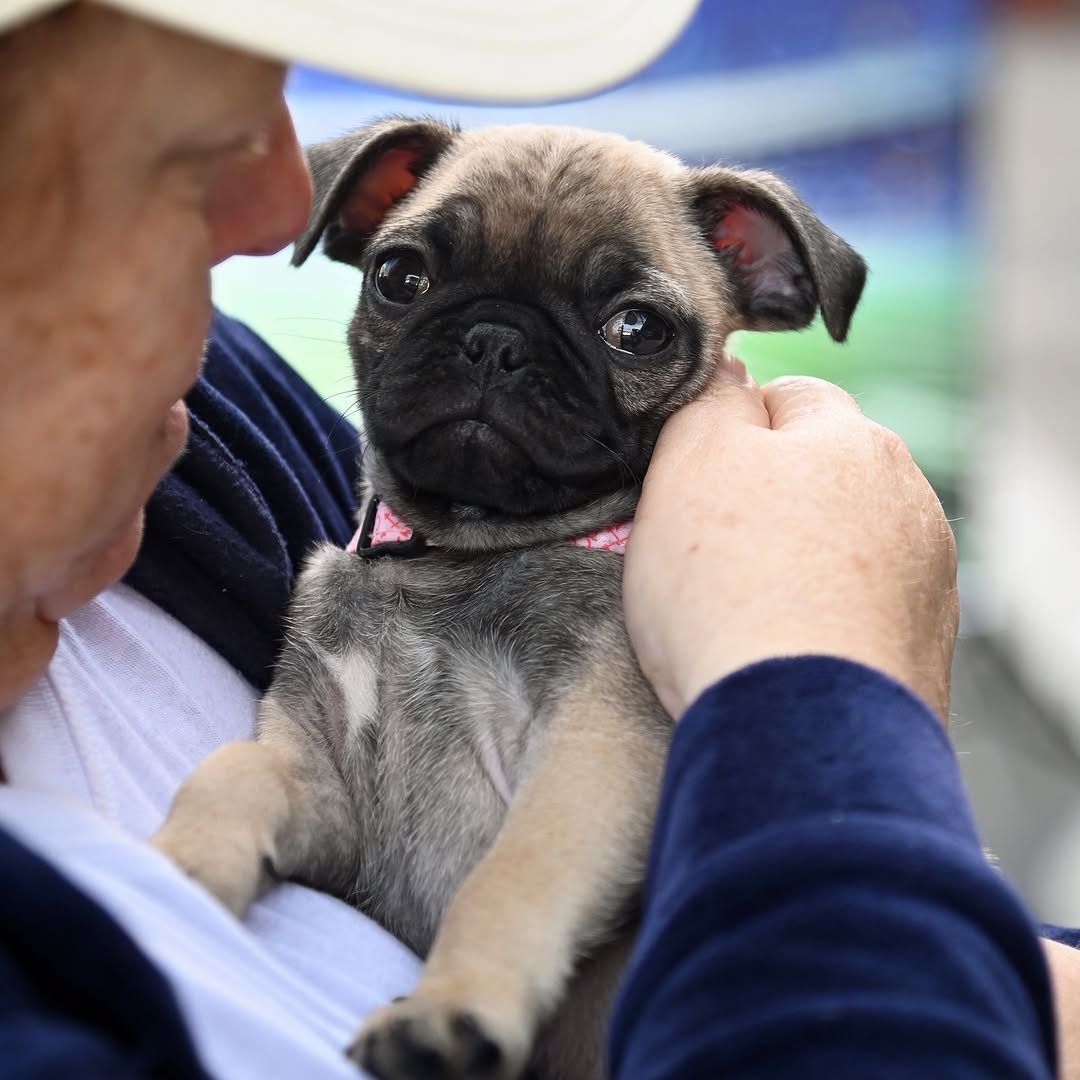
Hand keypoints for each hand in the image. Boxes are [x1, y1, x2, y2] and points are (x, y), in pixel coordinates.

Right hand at [624, 363, 957, 720]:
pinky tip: (787, 643)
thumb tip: (729, 373)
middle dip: (770, 497)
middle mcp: (905, 498)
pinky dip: (826, 614)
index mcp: (851, 440)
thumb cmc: (730, 593)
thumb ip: (708, 400)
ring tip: (747, 606)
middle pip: (822, 472)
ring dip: (803, 556)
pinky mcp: (923, 644)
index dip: (729, 431)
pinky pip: (861, 606)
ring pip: (845, 540)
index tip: (694, 478)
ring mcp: (923, 575)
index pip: (787, 396)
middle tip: (709, 548)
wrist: (795, 726)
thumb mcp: (687, 464)